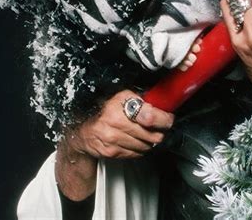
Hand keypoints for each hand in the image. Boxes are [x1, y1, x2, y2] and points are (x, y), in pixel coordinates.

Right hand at [56, 89, 173, 199]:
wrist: (83, 130)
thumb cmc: (105, 110)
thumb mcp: (122, 97)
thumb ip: (141, 100)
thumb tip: (163, 104)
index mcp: (120, 103)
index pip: (149, 116)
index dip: (164, 119)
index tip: (168, 119)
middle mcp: (115, 121)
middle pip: (151, 135)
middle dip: (159, 132)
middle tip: (159, 128)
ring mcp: (112, 139)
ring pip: (145, 146)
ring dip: (149, 142)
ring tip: (145, 134)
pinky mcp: (111, 152)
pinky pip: (136, 154)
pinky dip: (139, 149)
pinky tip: (134, 141)